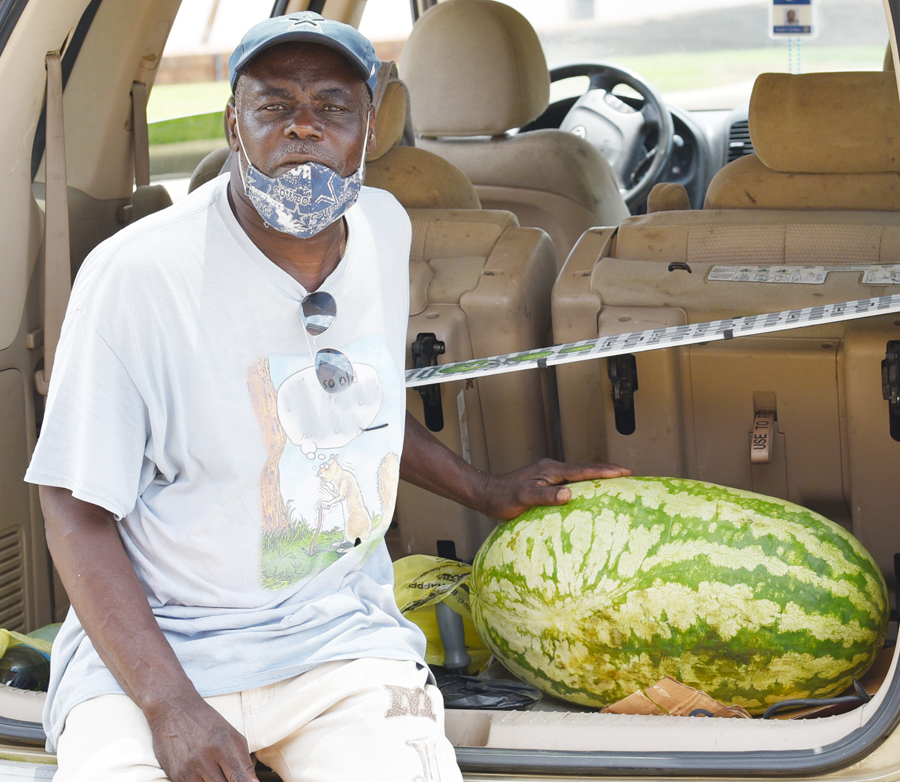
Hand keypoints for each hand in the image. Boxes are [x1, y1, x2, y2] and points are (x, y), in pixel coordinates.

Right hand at [145, 694, 259, 781]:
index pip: (238, 778)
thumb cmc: (207, 722)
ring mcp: (188, 771)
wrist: (173, 710)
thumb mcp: (232, 735)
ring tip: (216, 770)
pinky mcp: (175, 777)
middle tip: (230, 775)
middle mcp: (204, 760)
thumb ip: (244, 762)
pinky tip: (204, 774)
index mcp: (222, 747)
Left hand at [478, 459, 630, 520]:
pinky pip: (571, 481)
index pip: (583, 470)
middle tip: (628, 473)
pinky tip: (589, 492)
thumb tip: (569, 494)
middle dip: (606, 470)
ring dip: (597, 476)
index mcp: (550, 470)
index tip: (624, 472)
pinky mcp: (545, 482)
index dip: (604, 472)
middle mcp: (551, 469)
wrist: (486, 494)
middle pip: (585, 469)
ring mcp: (548, 475)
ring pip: (578, 474)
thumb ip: (546, 496)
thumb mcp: (524, 498)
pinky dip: (584, 484)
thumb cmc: (503, 498)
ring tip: (615, 481)